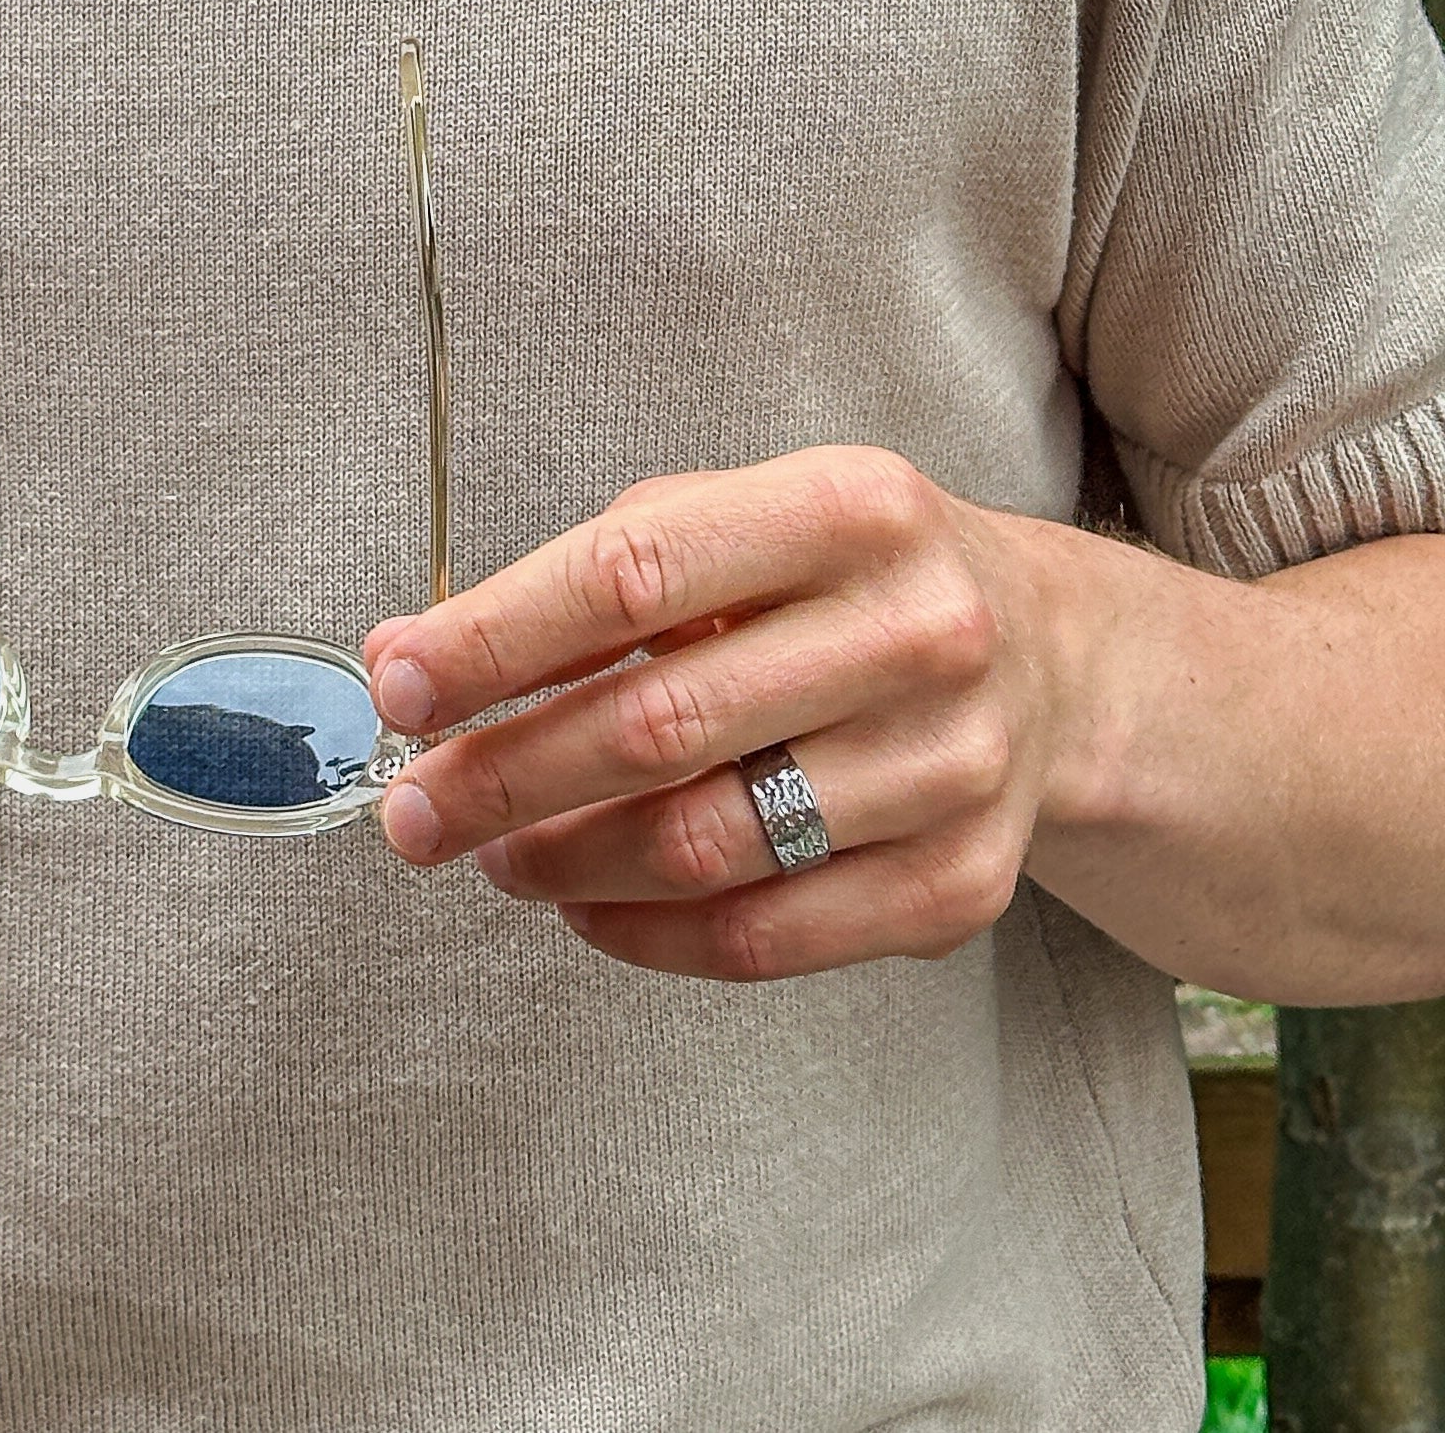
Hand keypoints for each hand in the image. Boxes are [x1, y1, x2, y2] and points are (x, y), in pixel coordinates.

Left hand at [360, 446, 1076, 980]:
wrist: (1047, 657)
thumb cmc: (848, 579)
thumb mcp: (745, 520)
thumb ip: (594, 576)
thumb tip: (415, 660)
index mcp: (850, 506)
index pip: (631, 574)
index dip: (493, 639)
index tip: (396, 685)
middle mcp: (919, 627)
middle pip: (656, 724)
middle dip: (500, 775)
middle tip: (414, 807)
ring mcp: (951, 764)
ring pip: (701, 845)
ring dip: (560, 862)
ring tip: (496, 852)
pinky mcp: (961, 883)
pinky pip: (760, 937)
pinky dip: (642, 934)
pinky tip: (586, 904)